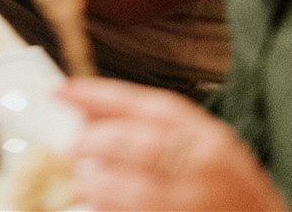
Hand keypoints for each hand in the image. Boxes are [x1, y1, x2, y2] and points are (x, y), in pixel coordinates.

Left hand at [63, 81, 288, 211]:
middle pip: (130, 144)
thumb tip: (90, 113)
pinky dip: (111, 210)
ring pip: (128, 190)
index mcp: (206, 136)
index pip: (143, 105)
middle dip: (91, 143)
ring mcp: (193, 204)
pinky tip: (101, 206)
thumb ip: (155, 130)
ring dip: (96, 185)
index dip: (95, 95)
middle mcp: (202, 167)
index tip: (59, 91)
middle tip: (72, 148)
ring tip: (84, 183)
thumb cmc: (232, 193)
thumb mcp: (206, 149)